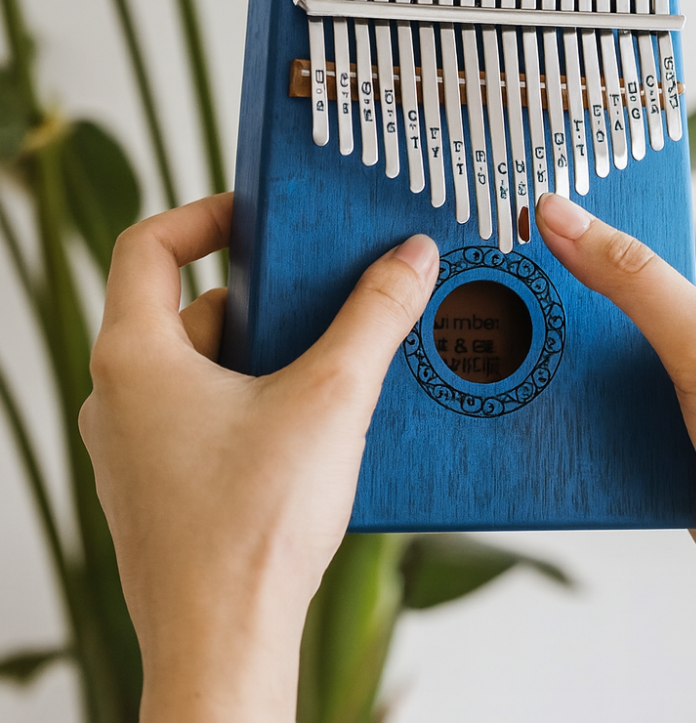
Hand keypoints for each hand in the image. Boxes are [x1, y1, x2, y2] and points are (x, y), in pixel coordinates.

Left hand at [81, 193, 437, 722]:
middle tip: (323, 293)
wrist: (225, 645)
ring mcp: (134, 448)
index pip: (148, 245)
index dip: (205, 215)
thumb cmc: (253, 527)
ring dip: (262, 352)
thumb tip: (411, 256)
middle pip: (188, 308)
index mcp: (136, 358)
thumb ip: (375, 316)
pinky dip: (252, 398)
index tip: (260, 217)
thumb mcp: (332, 398)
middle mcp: (119, 398)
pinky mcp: (160, 486)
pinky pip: (203, 414)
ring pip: (199, 366)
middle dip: (260, 296)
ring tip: (332, 358)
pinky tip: (312, 420)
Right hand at [536, 192, 695, 722]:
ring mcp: (675, 391)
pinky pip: (596, 411)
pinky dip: (562, 406)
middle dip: (562, 273)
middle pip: (616, 285)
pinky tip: (522, 400)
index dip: (606, 198)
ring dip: (555, 345)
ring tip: (491, 323)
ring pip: (598, 351)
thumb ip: (634, 277)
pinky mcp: (655, 443)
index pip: (659, 220)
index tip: (542, 183)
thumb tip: (562, 214)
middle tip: (496, 254)